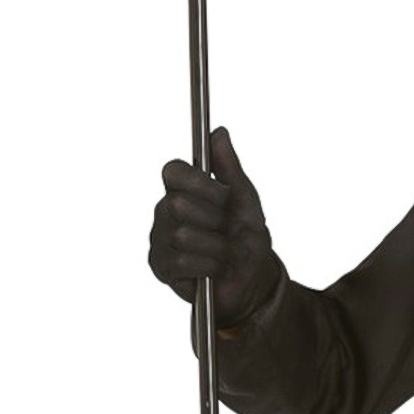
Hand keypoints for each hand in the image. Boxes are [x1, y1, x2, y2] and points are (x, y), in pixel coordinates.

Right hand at [148, 124, 282, 326]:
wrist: (253, 280)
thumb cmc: (246, 237)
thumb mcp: (246, 200)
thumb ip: (230, 168)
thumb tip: (219, 132)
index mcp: (182, 189)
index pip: (173, 170)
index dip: (199, 183)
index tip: (224, 196)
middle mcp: (165, 211)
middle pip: (177, 203)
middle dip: (214, 220)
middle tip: (228, 230)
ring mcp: (160, 239)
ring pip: (183, 235)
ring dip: (218, 247)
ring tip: (227, 254)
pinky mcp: (161, 268)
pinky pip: (182, 262)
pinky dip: (209, 266)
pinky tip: (216, 269)